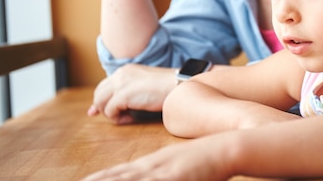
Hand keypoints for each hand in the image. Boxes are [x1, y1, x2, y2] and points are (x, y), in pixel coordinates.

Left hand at [80, 136, 233, 180]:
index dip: (100, 178)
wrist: (226, 145)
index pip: (119, 172)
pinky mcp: (171, 176)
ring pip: (125, 179)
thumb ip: (170, 171)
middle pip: (116, 176)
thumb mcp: (183, 165)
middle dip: (96, 180)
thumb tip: (165, 173)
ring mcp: (160, 171)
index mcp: (153, 163)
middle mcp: (151, 166)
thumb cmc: (209, 158)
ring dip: (106, 180)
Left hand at [88, 64, 176, 123]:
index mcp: (126, 70)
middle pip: (99, 94)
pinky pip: (110, 111)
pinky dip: (118, 119)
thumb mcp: (144, 84)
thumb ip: (130, 90)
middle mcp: (120, 74)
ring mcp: (121, 84)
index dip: (101, 99)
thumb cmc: (166, 87)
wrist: (178, 85)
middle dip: (102, 108)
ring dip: (111, 114)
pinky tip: (132, 118)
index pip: (104, 85)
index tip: (97, 111)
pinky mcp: (123, 95)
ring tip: (127, 117)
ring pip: (100, 103)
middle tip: (113, 117)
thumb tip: (118, 103)